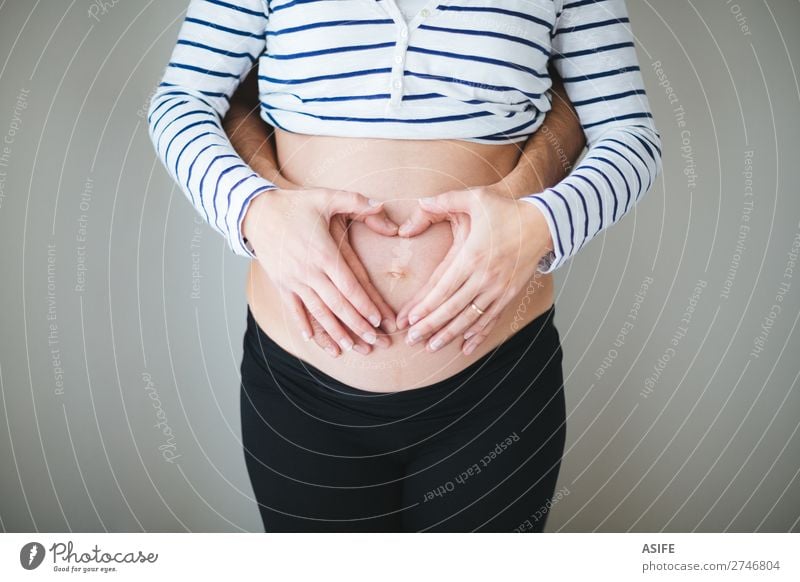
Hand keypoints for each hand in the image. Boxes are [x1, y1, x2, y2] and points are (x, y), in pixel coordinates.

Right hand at [243, 187, 398, 355]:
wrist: (255, 210)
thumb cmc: (294, 203)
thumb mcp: (326, 196)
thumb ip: (356, 201)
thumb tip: (381, 205)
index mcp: (325, 254)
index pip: (350, 287)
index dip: (365, 306)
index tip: (379, 321)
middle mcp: (309, 272)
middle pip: (337, 305)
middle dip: (357, 326)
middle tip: (374, 342)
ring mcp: (293, 280)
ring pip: (318, 312)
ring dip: (334, 332)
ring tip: (349, 349)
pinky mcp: (281, 283)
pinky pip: (293, 309)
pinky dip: (303, 325)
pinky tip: (313, 340)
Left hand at [395, 186, 551, 354]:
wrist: (543, 222)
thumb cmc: (506, 210)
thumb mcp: (475, 198)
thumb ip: (444, 200)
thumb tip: (419, 201)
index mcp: (471, 256)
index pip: (443, 288)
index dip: (425, 306)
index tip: (409, 320)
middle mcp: (484, 277)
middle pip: (452, 308)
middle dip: (430, 326)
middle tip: (412, 339)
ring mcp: (498, 288)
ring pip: (470, 318)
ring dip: (450, 335)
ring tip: (431, 347)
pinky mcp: (509, 294)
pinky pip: (491, 318)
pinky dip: (478, 334)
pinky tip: (465, 346)